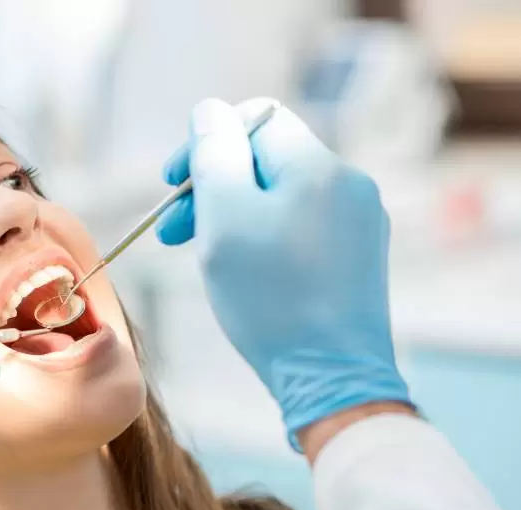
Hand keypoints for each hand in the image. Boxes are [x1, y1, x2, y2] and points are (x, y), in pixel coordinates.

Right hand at [156, 99, 411, 449]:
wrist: (332, 376)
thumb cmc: (270, 300)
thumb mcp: (225, 218)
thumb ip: (214, 154)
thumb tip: (209, 111)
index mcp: (316, 166)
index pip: (255, 119)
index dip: (206, 143)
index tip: (172, 183)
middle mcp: (348, 184)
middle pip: (267, 160)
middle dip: (214, 186)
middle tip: (174, 232)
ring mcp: (359, 222)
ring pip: (282, 196)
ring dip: (235, 215)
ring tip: (205, 255)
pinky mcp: (359, 257)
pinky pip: (302, 226)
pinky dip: (265, 238)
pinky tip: (246, 273)